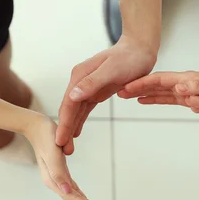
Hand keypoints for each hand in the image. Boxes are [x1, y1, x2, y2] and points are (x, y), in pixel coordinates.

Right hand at [24, 114, 107, 199]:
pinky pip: (71, 187)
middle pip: (74, 199)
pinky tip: (84, 198)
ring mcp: (56, 177)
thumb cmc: (46, 137)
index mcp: (53, 180)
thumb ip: (59, 174)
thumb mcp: (53, 154)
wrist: (36, 126)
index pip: (74, 198)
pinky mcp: (59, 171)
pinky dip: (79, 194)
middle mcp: (54, 181)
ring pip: (73, 195)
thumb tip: (67, 191)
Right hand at [56, 36, 157, 154]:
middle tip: (62, 149)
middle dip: (65, 129)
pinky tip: (76, 133)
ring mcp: (87, 87)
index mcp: (80, 76)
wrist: (140, 49)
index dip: (64, 123)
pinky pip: (85, 109)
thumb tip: (73, 96)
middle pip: (69, 110)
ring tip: (67, 147)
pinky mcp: (96, 92)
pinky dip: (79, 121)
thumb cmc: (128, 58)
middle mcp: (80, 82)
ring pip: (76, 111)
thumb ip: (92, 83)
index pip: (68, 104)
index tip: (59, 140)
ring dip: (71, 128)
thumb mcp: (111, 71)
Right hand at [118, 70, 198, 108]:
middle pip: (155, 83)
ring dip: (143, 92)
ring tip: (126, 96)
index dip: (143, 82)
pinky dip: (155, 99)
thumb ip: (198, 86)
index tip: (127, 86)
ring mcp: (185, 89)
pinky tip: (145, 101)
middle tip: (118, 91)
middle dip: (137, 86)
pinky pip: (168, 98)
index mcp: (187, 79)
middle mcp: (183, 82)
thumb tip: (178, 86)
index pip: (160, 80)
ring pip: (159, 90)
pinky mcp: (189, 97)